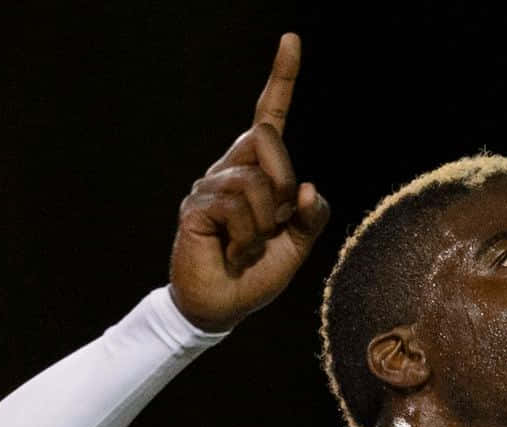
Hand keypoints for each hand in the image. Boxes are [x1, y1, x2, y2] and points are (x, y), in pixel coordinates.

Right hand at [169, 34, 330, 332]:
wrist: (221, 306)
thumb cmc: (256, 275)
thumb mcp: (296, 247)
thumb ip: (310, 218)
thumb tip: (310, 188)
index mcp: (256, 172)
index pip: (269, 119)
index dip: (282, 80)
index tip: (292, 40)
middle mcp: (229, 169)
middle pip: (268, 142)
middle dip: (284, 186)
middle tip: (275, 227)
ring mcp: (209, 185)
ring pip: (256, 182)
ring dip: (265, 225)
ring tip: (247, 247)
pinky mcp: (195, 206)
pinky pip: (237, 207)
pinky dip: (246, 238)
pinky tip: (232, 252)